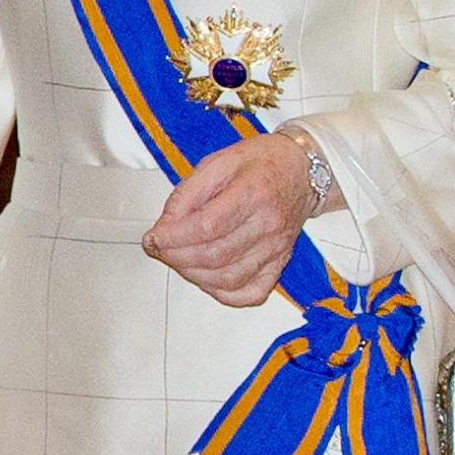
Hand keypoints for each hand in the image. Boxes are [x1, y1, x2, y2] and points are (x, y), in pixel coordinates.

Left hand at [140, 133, 318, 306]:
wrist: (301, 170)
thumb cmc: (262, 162)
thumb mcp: (218, 162)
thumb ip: (188, 193)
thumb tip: (165, 226)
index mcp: (252, 192)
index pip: (207, 226)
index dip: (174, 237)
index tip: (153, 237)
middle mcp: (268, 223)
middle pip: (215, 256)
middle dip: (177, 257)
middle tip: (160, 248)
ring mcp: (276, 247)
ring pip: (229, 278)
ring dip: (194, 275)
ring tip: (179, 260)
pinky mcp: (280, 262)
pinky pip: (251, 292)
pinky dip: (224, 292)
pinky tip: (207, 278)